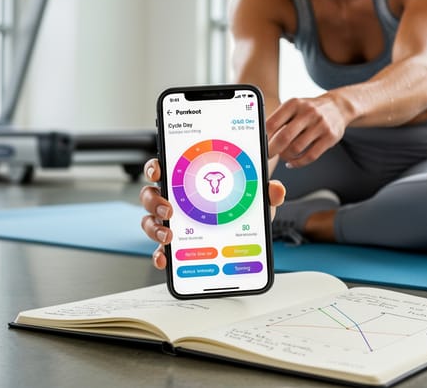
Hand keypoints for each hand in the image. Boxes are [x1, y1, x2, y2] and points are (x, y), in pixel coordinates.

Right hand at [139, 158, 285, 269]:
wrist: (249, 227)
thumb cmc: (245, 202)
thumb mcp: (257, 195)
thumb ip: (266, 190)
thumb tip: (276, 190)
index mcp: (190, 179)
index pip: (165, 166)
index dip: (156, 166)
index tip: (159, 170)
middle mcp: (175, 198)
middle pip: (151, 195)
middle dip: (155, 201)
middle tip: (169, 209)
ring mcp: (173, 222)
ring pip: (150, 221)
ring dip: (154, 228)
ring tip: (168, 235)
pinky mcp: (177, 244)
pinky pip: (161, 249)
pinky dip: (160, 255)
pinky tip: (165, 259)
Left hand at [266, 94, 347, 167]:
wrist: (338, 108)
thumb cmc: (309, 110)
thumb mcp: (294, 107)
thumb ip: (279, 119)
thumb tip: (261, 138)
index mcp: (294, 104)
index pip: (272, 123)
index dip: (263, 137)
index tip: (258, 146)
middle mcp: (308, 112)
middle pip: (284, 137)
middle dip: (272, 150)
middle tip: (267, 156)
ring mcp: (320, 125)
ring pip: (296, 148)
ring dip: (286, 156)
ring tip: (283, 156)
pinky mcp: (330, 137)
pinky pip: (310, 156)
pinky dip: (298, 163)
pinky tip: (292, 162)